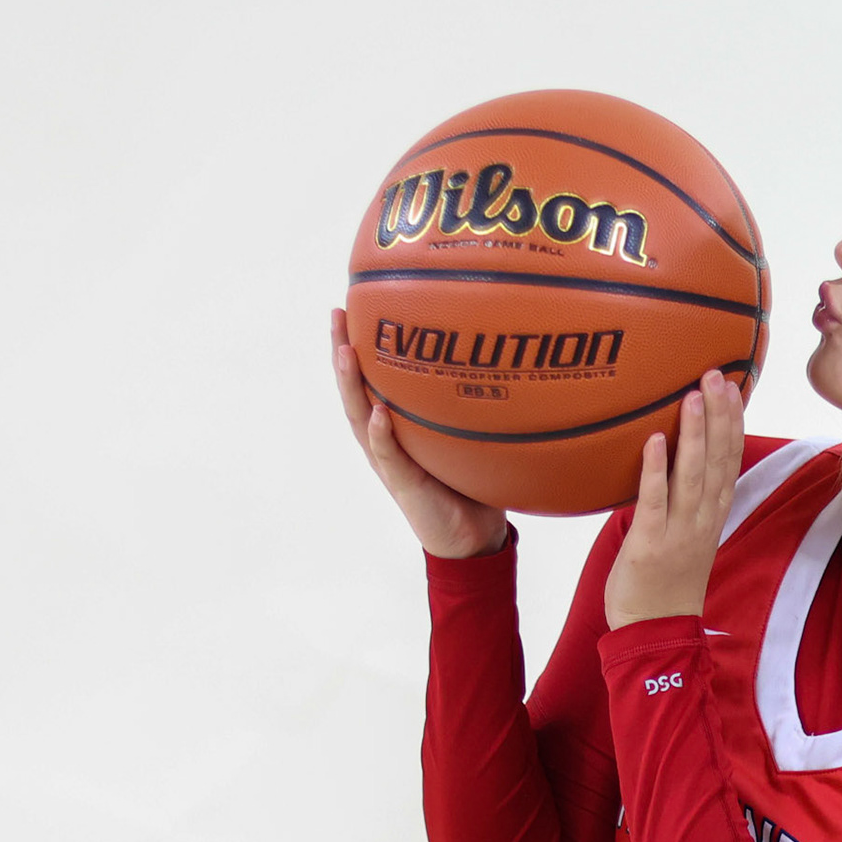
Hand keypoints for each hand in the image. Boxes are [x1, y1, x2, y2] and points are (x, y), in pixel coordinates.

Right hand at [330, 308, 508, 558]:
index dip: (358, 343)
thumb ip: (473, 404)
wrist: (474, 537)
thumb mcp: (472, 435)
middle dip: (342, 351)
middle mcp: (385, 439)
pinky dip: (381, 435)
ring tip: (345, 351)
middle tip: (337, 314)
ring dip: (351, 385)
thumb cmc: (473, 483)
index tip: (351, 303)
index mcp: (397, 425)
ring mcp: (390, 462)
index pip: (371, 378)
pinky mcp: (403, 486)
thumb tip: (505, 356)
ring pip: (359, 417)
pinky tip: (377, 415)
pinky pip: (389, 457)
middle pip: (354, 389)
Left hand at [603, 370, 744, 629]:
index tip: (733, 387)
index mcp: (711, 517)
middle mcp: (701, 520)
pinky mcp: (651, 544)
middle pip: (718, 462)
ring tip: (693, 396)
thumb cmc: (663, 585)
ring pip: (693, 477)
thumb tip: (668, 463)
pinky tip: (656, 440)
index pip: (730, 462)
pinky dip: (657, 470)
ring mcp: (679, 532)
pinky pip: (655, 502)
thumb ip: (682, 502)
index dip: (733, 424)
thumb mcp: (683, 538)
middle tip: (717, 376)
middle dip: (720, 418)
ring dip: (695, 434)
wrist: (655, 634)